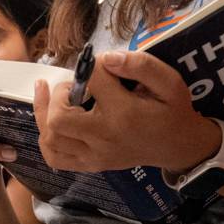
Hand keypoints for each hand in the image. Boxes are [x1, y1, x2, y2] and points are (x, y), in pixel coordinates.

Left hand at [33, 50, 218, 173]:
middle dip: (57, 95)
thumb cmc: (172, 111)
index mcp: (123, 113)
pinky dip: (46, 140)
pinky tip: (50, 123)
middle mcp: (104, 137)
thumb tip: (107, 58)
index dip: (92, 65)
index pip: (92, 81)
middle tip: (71, 85)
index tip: (101, 65)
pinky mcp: (91, 165)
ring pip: (51, 139)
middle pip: (58, 118)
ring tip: (50, 95)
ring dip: (45, 114)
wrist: (178, 145)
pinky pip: (55, 158)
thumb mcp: (169, 82)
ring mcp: (95, 155)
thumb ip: (141, 65)